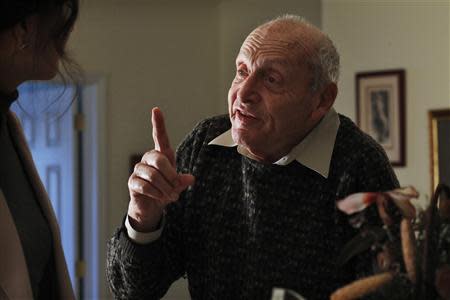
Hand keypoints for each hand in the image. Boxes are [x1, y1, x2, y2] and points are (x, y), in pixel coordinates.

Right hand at [127, 107, 194, 231]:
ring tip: (171, 196)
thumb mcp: (178, 186)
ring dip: (165, 188)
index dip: (158, 124)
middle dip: (170, 175)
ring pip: (152, 175)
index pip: (159, 137)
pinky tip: (160, 198)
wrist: (152, 207)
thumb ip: (183, 181)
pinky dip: (156, 194)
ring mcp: (139, 169)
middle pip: (159, 160)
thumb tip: (190, 179)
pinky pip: (145, 186)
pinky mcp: (132, 182)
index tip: (156, 110)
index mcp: (161, 155)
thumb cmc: (166, 190)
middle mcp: (148, 159)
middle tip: (176, 188)